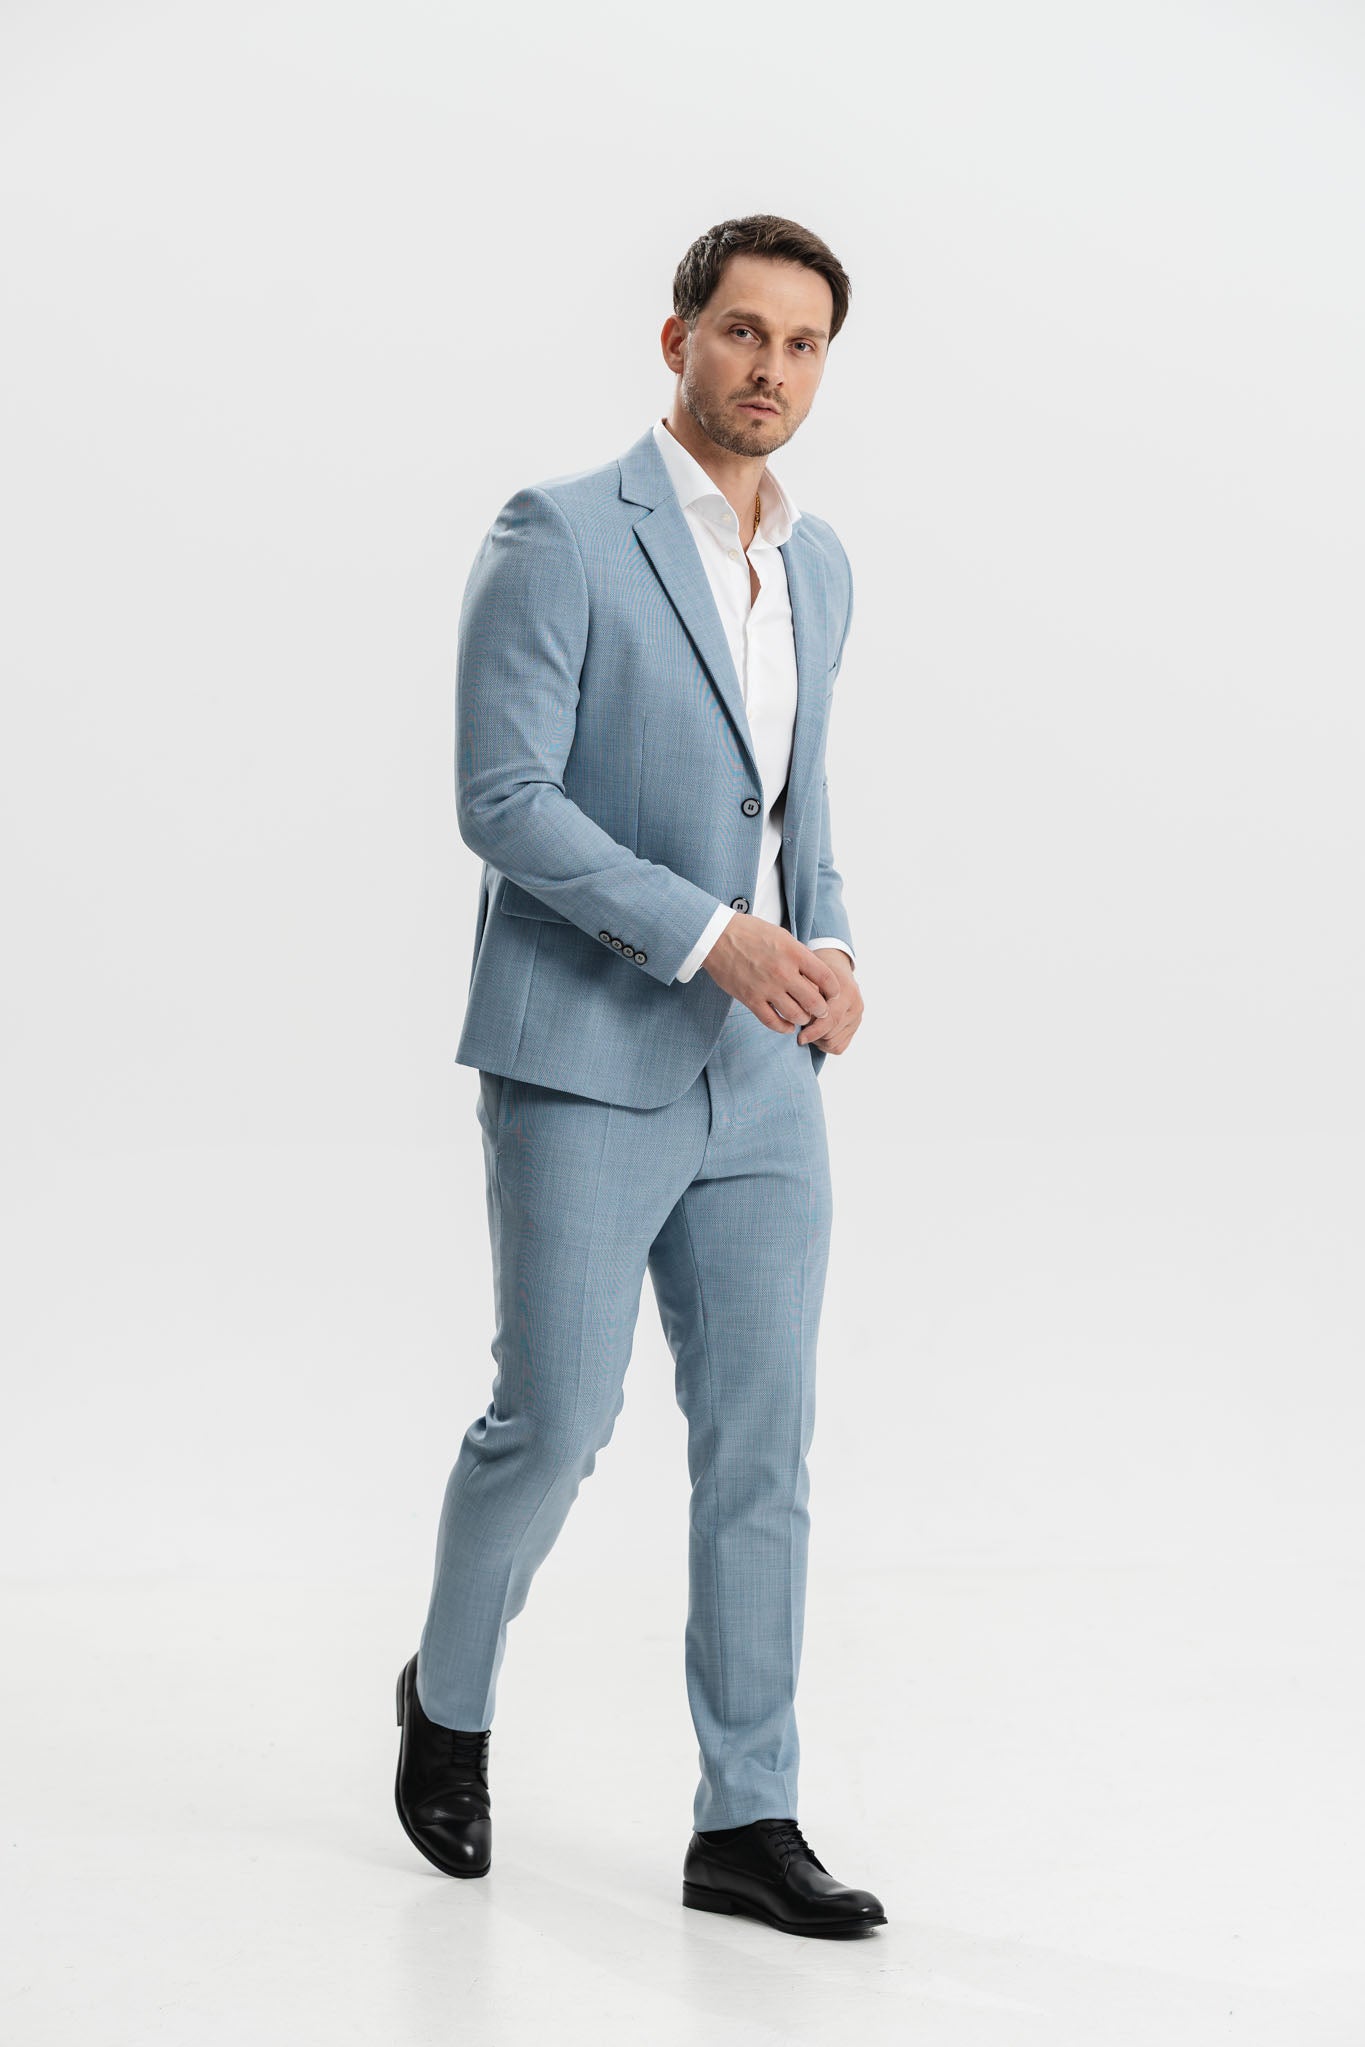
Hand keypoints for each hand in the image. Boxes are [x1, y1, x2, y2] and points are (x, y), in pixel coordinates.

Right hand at [702, 912, 843, 1034]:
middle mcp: (783, 972)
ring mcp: (766, 988)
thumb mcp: (782, 935)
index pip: (826, 978)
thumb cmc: (750, 932)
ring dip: (803, 1019)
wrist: (717, 937)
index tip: (833, 994)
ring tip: (803, 1017)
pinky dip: (784, 1027)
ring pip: (796, 1015)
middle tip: (821, 1011)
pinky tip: (787, 1026)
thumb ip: (799, 954)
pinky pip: (772, 1022)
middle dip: (822, 1010)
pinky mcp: (750, 999)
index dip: (834, 990)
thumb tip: (815, 972)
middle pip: (814, 1002)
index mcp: (794, 953)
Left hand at [795, 947, 861, 1054]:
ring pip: (834, 1043)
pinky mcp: (856, 1027)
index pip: (831, 1020)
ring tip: (809, 1027)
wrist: (836, 968)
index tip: (799, 1038)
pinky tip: (818, 1033)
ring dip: (818, 1040)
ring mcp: (858, 1018)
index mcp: (846, 991)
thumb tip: (797, 1016)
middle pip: (831, 1035)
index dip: (813, 1032)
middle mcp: (856, 1006)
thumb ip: (806, 995)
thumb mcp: (809, 976)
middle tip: (801, 1026)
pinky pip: (839, 1047)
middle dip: (813, 1035)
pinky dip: (826, 1045)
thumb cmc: (817, 971)